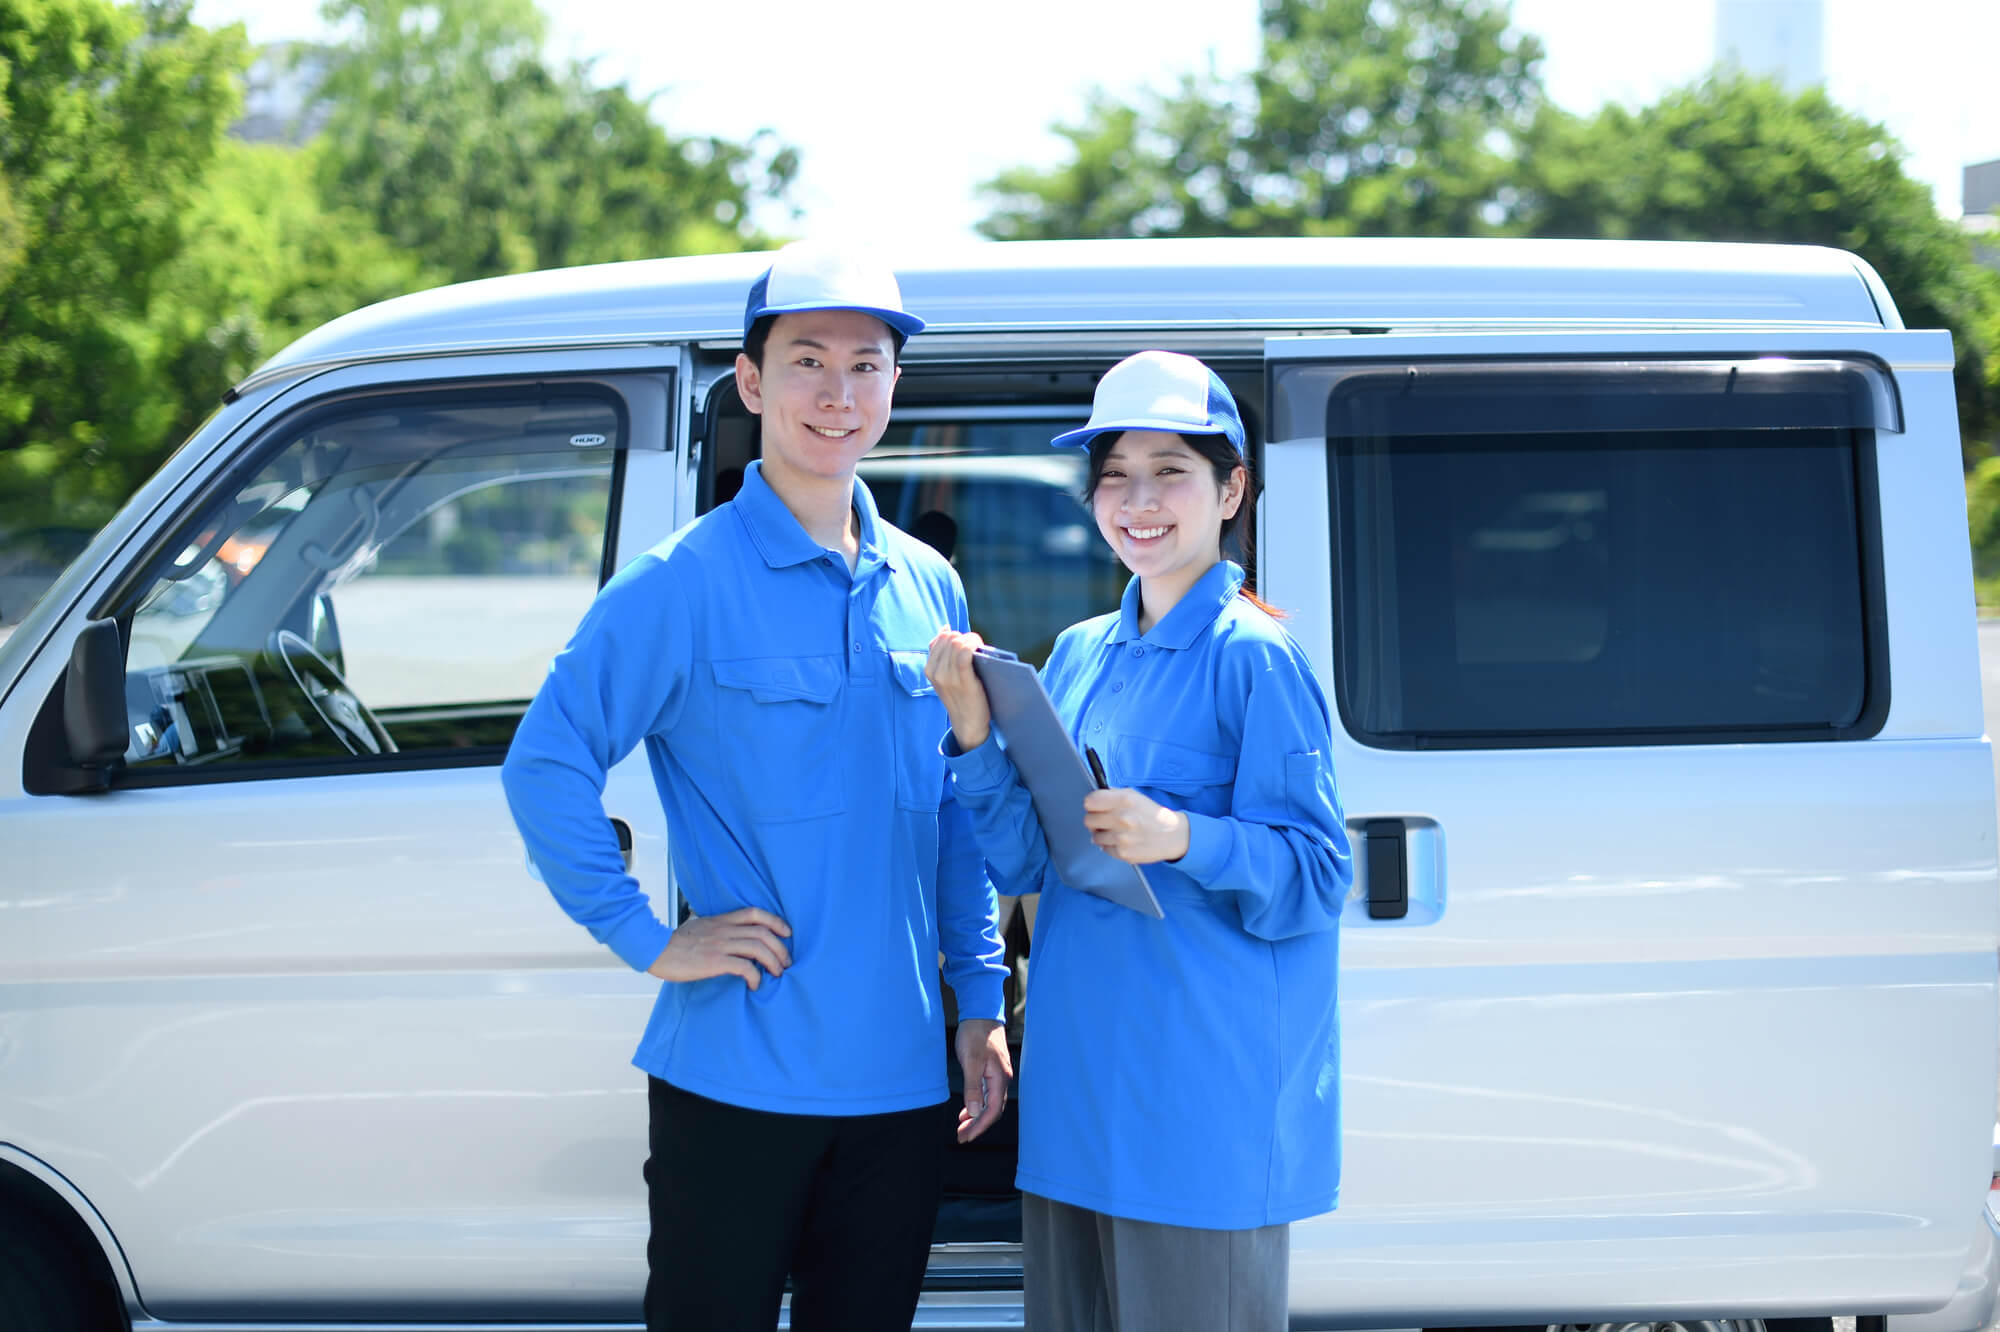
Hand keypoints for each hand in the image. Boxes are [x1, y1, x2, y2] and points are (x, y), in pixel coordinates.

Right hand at [647, 907, 791, 988]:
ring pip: (758, 948)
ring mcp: (720, 945)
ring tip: (777, 974)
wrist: (655, 949)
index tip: (786, 933)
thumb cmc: (675, 943)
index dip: (775, 921)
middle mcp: (724, 930)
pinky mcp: (714, 961)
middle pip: (763, 932)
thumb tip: (729, 935)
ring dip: (773, 962)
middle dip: (780, 948)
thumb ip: (716, 928)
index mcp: (721, 920)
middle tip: (786, 962)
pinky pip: (744, 967)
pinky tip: (755, 984)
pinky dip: (755, 976)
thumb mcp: (700, 927)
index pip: (755, 913)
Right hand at [925, 628, 990, 751]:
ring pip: (957, 643)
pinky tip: (979, 650)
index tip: (966, 643)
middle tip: (976, 646)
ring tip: (979, 649)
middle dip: (964, 636)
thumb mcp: (945, 676)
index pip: (940, 639)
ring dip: (972, 640)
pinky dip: (973, 646)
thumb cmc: (960, 696)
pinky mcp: (962, 680)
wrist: (967, 723)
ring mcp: (947, 677)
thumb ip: (942, 654)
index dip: (955, 635)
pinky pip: (964, 654)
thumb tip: (945, 628)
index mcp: (929, 669)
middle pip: (949, 638)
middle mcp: (935, 672)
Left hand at [953, 1018, 1012, 1142]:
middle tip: (961, 1137)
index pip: (991, 1111)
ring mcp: (998, 1075)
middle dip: (977, 1126)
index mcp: (999, 1079)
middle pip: (992, 1111)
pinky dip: (977, 1105)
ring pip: (989, 1103)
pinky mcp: (991, 1070)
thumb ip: (973, 1088)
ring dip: (976, 1117)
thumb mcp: (971, 1061)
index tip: (965, 1137)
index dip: (979, 1127)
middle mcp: (1002, 1080)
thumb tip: (975, 1113)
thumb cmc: (976, 1034)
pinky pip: (986, 1094)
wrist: (981, 1013)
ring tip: (962, 1127)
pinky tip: (967, 1110)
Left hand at [1083, 788, 1189, 864]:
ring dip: (1102, 834)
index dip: (1092, 804)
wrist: (1172, 835)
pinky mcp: (1123, 853)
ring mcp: (1122, 838)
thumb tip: (1093, 799)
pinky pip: (1104, 848)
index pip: (1090, 802)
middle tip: (1105, 820)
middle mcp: (1122, 818)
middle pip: (1088, 820)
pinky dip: (1110, 845)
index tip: (1095, 807)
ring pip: (1095, 836)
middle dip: (1095, 820)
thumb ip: (1113, 795)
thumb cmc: (1152, 815)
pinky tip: (1122, 841)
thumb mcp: (1135, 796)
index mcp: (1124, 800)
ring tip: (1116, 831)